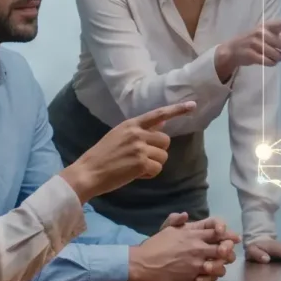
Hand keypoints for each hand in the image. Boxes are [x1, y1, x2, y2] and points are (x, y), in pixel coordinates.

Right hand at [59, 101, 192, 201]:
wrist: (88, 172)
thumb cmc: (102, 156)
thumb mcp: (119, 136)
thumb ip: (141, 130)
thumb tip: (162, 123)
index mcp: (131, 124)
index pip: (158, 114)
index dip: (177, 110)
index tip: (192, 105)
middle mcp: (137, 133)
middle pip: (165, 141)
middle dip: (158, 151)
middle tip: (142, 158)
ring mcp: (139, 147)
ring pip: (163, 156)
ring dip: (153, 164)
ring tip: (135, 167)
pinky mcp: (141, 163)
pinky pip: (157, 169)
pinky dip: (149, 174)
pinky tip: (135, 174)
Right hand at [128, 212, 237, 280]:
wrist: (143, 264)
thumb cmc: (155, 245)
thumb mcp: (166, 228)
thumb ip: (177, 219)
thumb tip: (186, 214)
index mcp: (193, 233)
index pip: (218, 229)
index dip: (227, 232)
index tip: (229, 235)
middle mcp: (198, 247)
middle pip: (225, 248)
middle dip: (230, 250)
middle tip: (228, 252)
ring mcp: (196, 264)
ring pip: (222, 265)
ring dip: (223, 265)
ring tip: (219, 264)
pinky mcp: (192, 278)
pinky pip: (212, 279)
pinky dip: (214, 277)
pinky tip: (210, 274)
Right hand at [216, 19, 280, 80]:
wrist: (233, 49)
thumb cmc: (255, 41)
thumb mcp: (268, 35)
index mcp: (267, 25)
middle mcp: (261, 32)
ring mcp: (255, 43)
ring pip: (278, 55)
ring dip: (279, 58)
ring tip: (273, 56)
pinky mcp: (251, 54)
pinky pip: (269, 62)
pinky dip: (272, 63)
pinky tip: (268, 61)